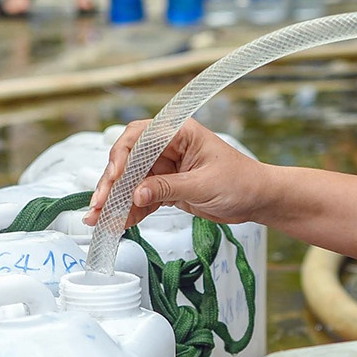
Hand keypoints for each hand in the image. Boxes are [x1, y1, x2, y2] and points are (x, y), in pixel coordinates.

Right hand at [85, 118, 269, 229]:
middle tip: (100, 205)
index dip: (121, 156)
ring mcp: (165, 168)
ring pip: (131, 182)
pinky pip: (141, 198)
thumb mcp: (203, 185)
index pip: (139, 136)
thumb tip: (137, 194)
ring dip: (115, 201)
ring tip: (98, 220)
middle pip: (128, 160)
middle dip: (112, 183)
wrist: (258, 199)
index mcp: (179, 132)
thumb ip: (168, 188)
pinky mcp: (166, 187)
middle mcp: (168, 147)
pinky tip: (115, 223)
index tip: (114, 177)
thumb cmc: (241, 182)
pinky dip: (129, 211)